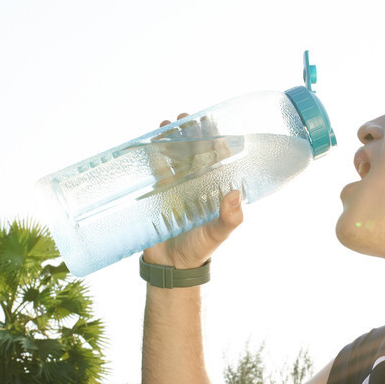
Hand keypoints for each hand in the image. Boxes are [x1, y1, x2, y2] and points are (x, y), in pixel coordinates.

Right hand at [142, 114, 243, 269]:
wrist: (170, 267)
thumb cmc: (199, 251)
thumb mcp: (216, 235)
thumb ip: (228, 219)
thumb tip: (235, 195)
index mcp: (215, 191)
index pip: (219, 161)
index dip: (217, 141)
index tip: (213, 124)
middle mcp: (198, 186)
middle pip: (195, 153)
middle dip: (191, 133)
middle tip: (186, 117)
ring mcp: (177, 188)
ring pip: (175, 157)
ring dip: (171, 140)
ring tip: (167, 124)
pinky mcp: (158, 194)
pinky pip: (156, 170)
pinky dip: (153, 155)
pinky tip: (149, 142)